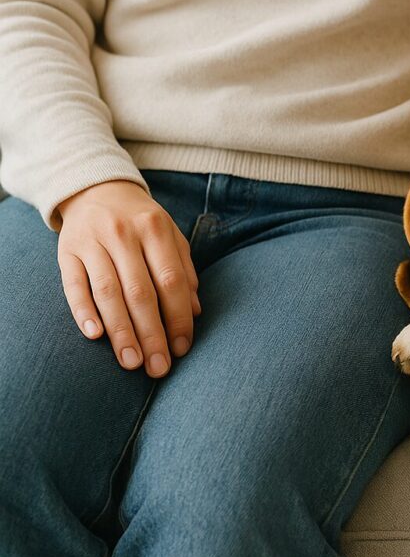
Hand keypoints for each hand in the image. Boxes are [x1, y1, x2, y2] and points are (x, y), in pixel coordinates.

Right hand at [57, 180, 199, 376]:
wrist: (97, 189)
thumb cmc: (142, 222)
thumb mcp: (170, 237)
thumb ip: (184, 270)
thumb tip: (195, 312)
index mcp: (156, 229)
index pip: (171, 280)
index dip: (178, 317)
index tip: (182, 348)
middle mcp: (124, 234)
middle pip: (140, 292)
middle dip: (151, 333)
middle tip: (158, 367)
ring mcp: (92, 242)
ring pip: (108, 292)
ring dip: (121, 331)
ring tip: (131, 362)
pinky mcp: (66, 251)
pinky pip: (74, 285)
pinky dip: (83, 311)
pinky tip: (95, 336)